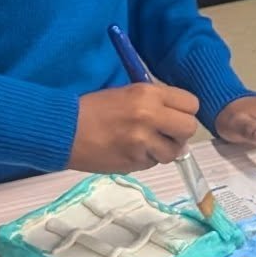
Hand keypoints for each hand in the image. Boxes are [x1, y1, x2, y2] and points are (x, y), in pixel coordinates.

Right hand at [68, 82, 198, 173]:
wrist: (64, 130)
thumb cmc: (94, 107)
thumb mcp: (128, 92)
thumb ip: (156, 102)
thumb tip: (179, 119)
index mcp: (148, 93)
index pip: (191, 104)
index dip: (185, 111)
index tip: (174, 115)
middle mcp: (150, 116)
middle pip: (189, 129)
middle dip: (180, 132)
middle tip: (165, 132)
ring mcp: (142, 141)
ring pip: (174, 152)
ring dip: (164, 149)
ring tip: (146, 144)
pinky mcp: (134, 162)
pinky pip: (154, 163)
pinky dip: (147, 159)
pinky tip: (131, 151)